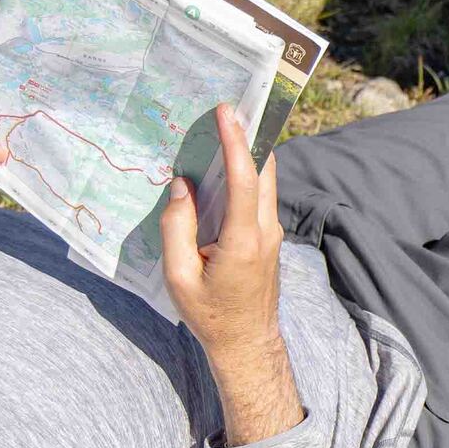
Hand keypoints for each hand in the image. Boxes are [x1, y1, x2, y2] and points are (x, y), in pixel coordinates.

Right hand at [158, 103, 302, 443]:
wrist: (247, 343)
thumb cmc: (210, 314)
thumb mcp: (180, 276)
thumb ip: (177, 228)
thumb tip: (182, 185)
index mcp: (244, 240)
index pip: (243, 179)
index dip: (236, 142)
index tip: (228, 110)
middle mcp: (266, 230)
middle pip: (263, 169)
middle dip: (248, 134)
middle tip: (228, 104)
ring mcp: (272, 232)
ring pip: (265, 180)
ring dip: (248, 152)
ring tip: (224, 125)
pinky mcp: (269, 236)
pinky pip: (259, 194)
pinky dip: (246, 172)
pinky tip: (223, 163)